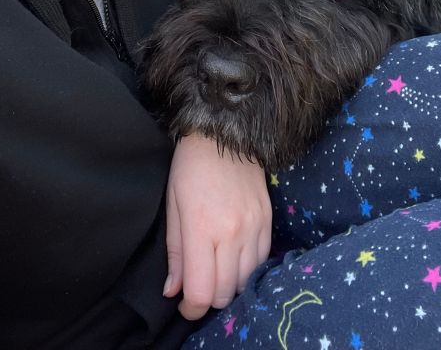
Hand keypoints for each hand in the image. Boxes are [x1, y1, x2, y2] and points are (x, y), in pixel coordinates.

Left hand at [163, 133, 271, 319]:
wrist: (225, 132)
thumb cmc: (190, 167)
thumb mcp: (173, 205)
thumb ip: (175, 252)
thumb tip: (173, 291)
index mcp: (202, 228)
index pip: (201, 292)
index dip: (190, 308)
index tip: (184, 304)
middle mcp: (232, 232)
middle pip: (225, 293)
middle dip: (209, 300)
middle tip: (198, 287)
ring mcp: (254, 226)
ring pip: (246, 281)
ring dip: (230, 286)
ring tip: (216, 272)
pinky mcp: (268, 220)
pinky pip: (262, 261)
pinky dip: (248, 269)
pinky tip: (235, 259)